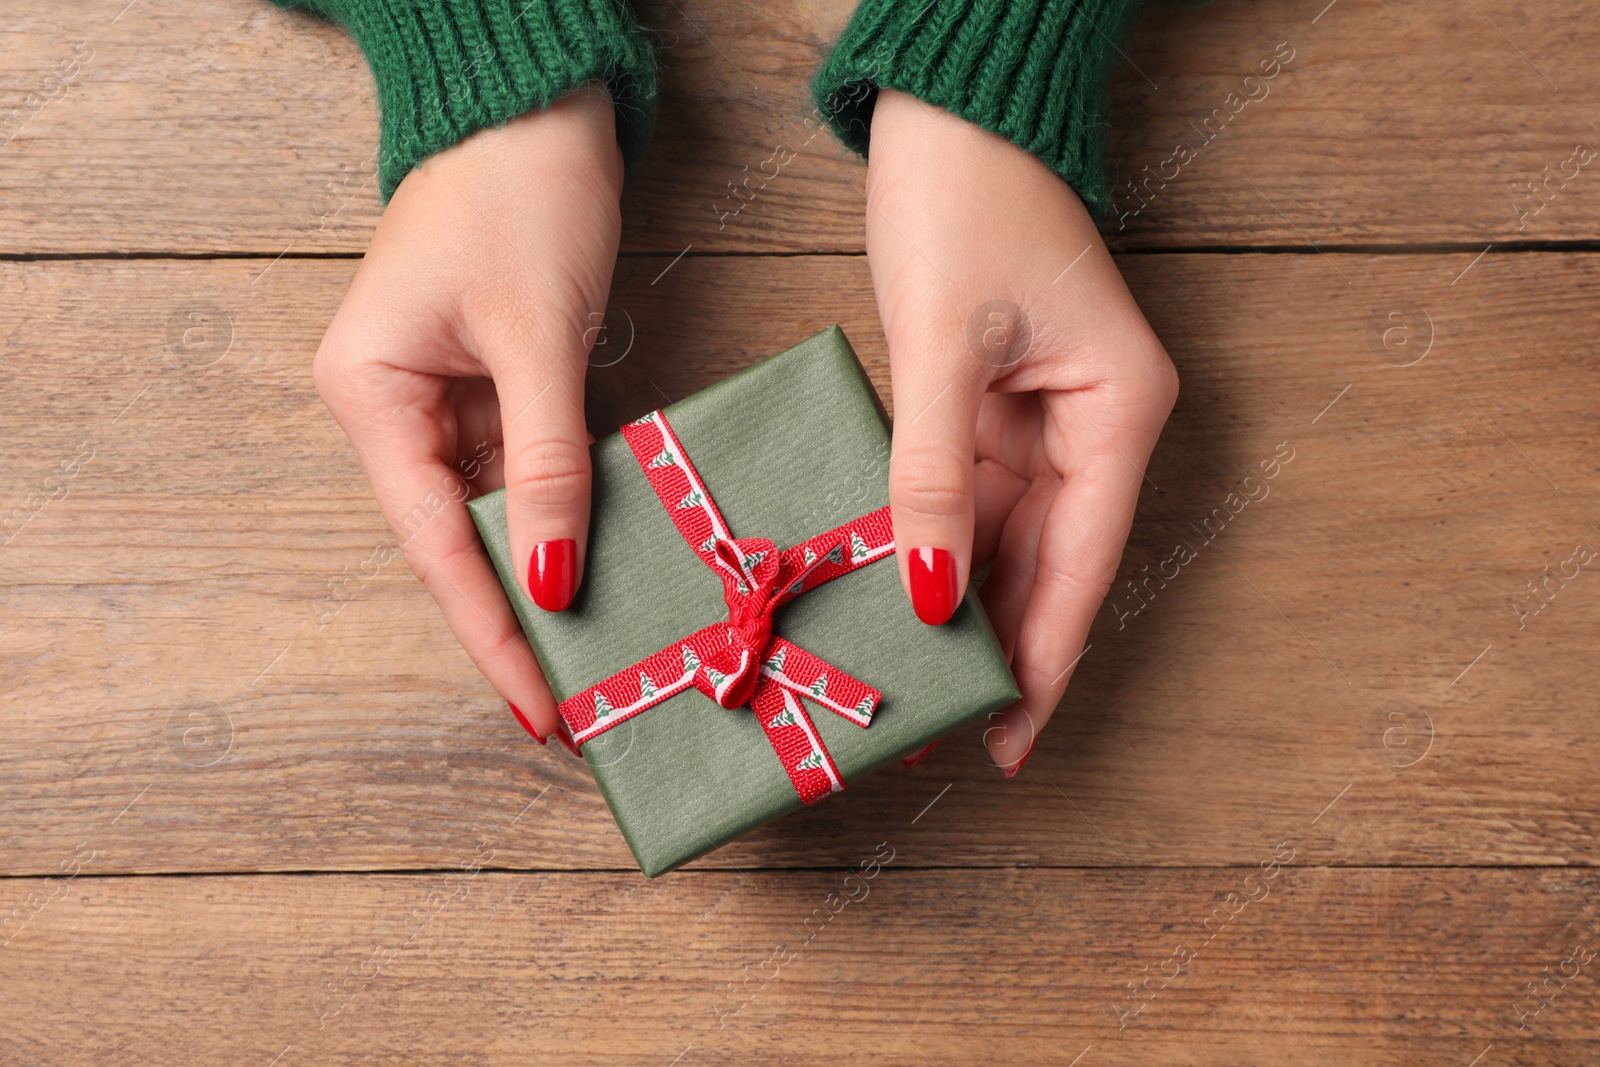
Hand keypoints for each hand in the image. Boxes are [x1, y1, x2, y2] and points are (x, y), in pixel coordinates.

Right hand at [313, 87, 620, 744]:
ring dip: (545, 572)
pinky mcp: (495, 382)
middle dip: (516, 616)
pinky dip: (567, 513)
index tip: (536, 706)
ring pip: (495, 511)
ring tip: (597, 654)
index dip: (489, 629)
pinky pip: (528, 468)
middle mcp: (394, 407)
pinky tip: (604, 566)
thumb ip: (547, 464)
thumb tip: (551, 575)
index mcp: (370, 395)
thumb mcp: (537, 339)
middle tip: (574, 704)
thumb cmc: (517, 196)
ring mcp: (444, 397)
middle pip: (455, 540)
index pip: (433, 543)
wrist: (536, 105)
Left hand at [864, 90, 1178, 774]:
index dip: (1044, 657)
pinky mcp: (989, 407)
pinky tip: (898, 602)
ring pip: (1002, 542)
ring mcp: (1040, 420)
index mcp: (1120, 412)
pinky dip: (930, 548)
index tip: (1010, 738)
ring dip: (959, 608)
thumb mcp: (943, 346)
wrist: (946, 116)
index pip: (1083, 562)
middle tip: (945, 734)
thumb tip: (928, 592)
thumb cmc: (965, 202)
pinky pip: (962, 499)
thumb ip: (932, 473)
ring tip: (913, 687)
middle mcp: (1092, 427)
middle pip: (1047, 566)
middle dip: (997, 648)